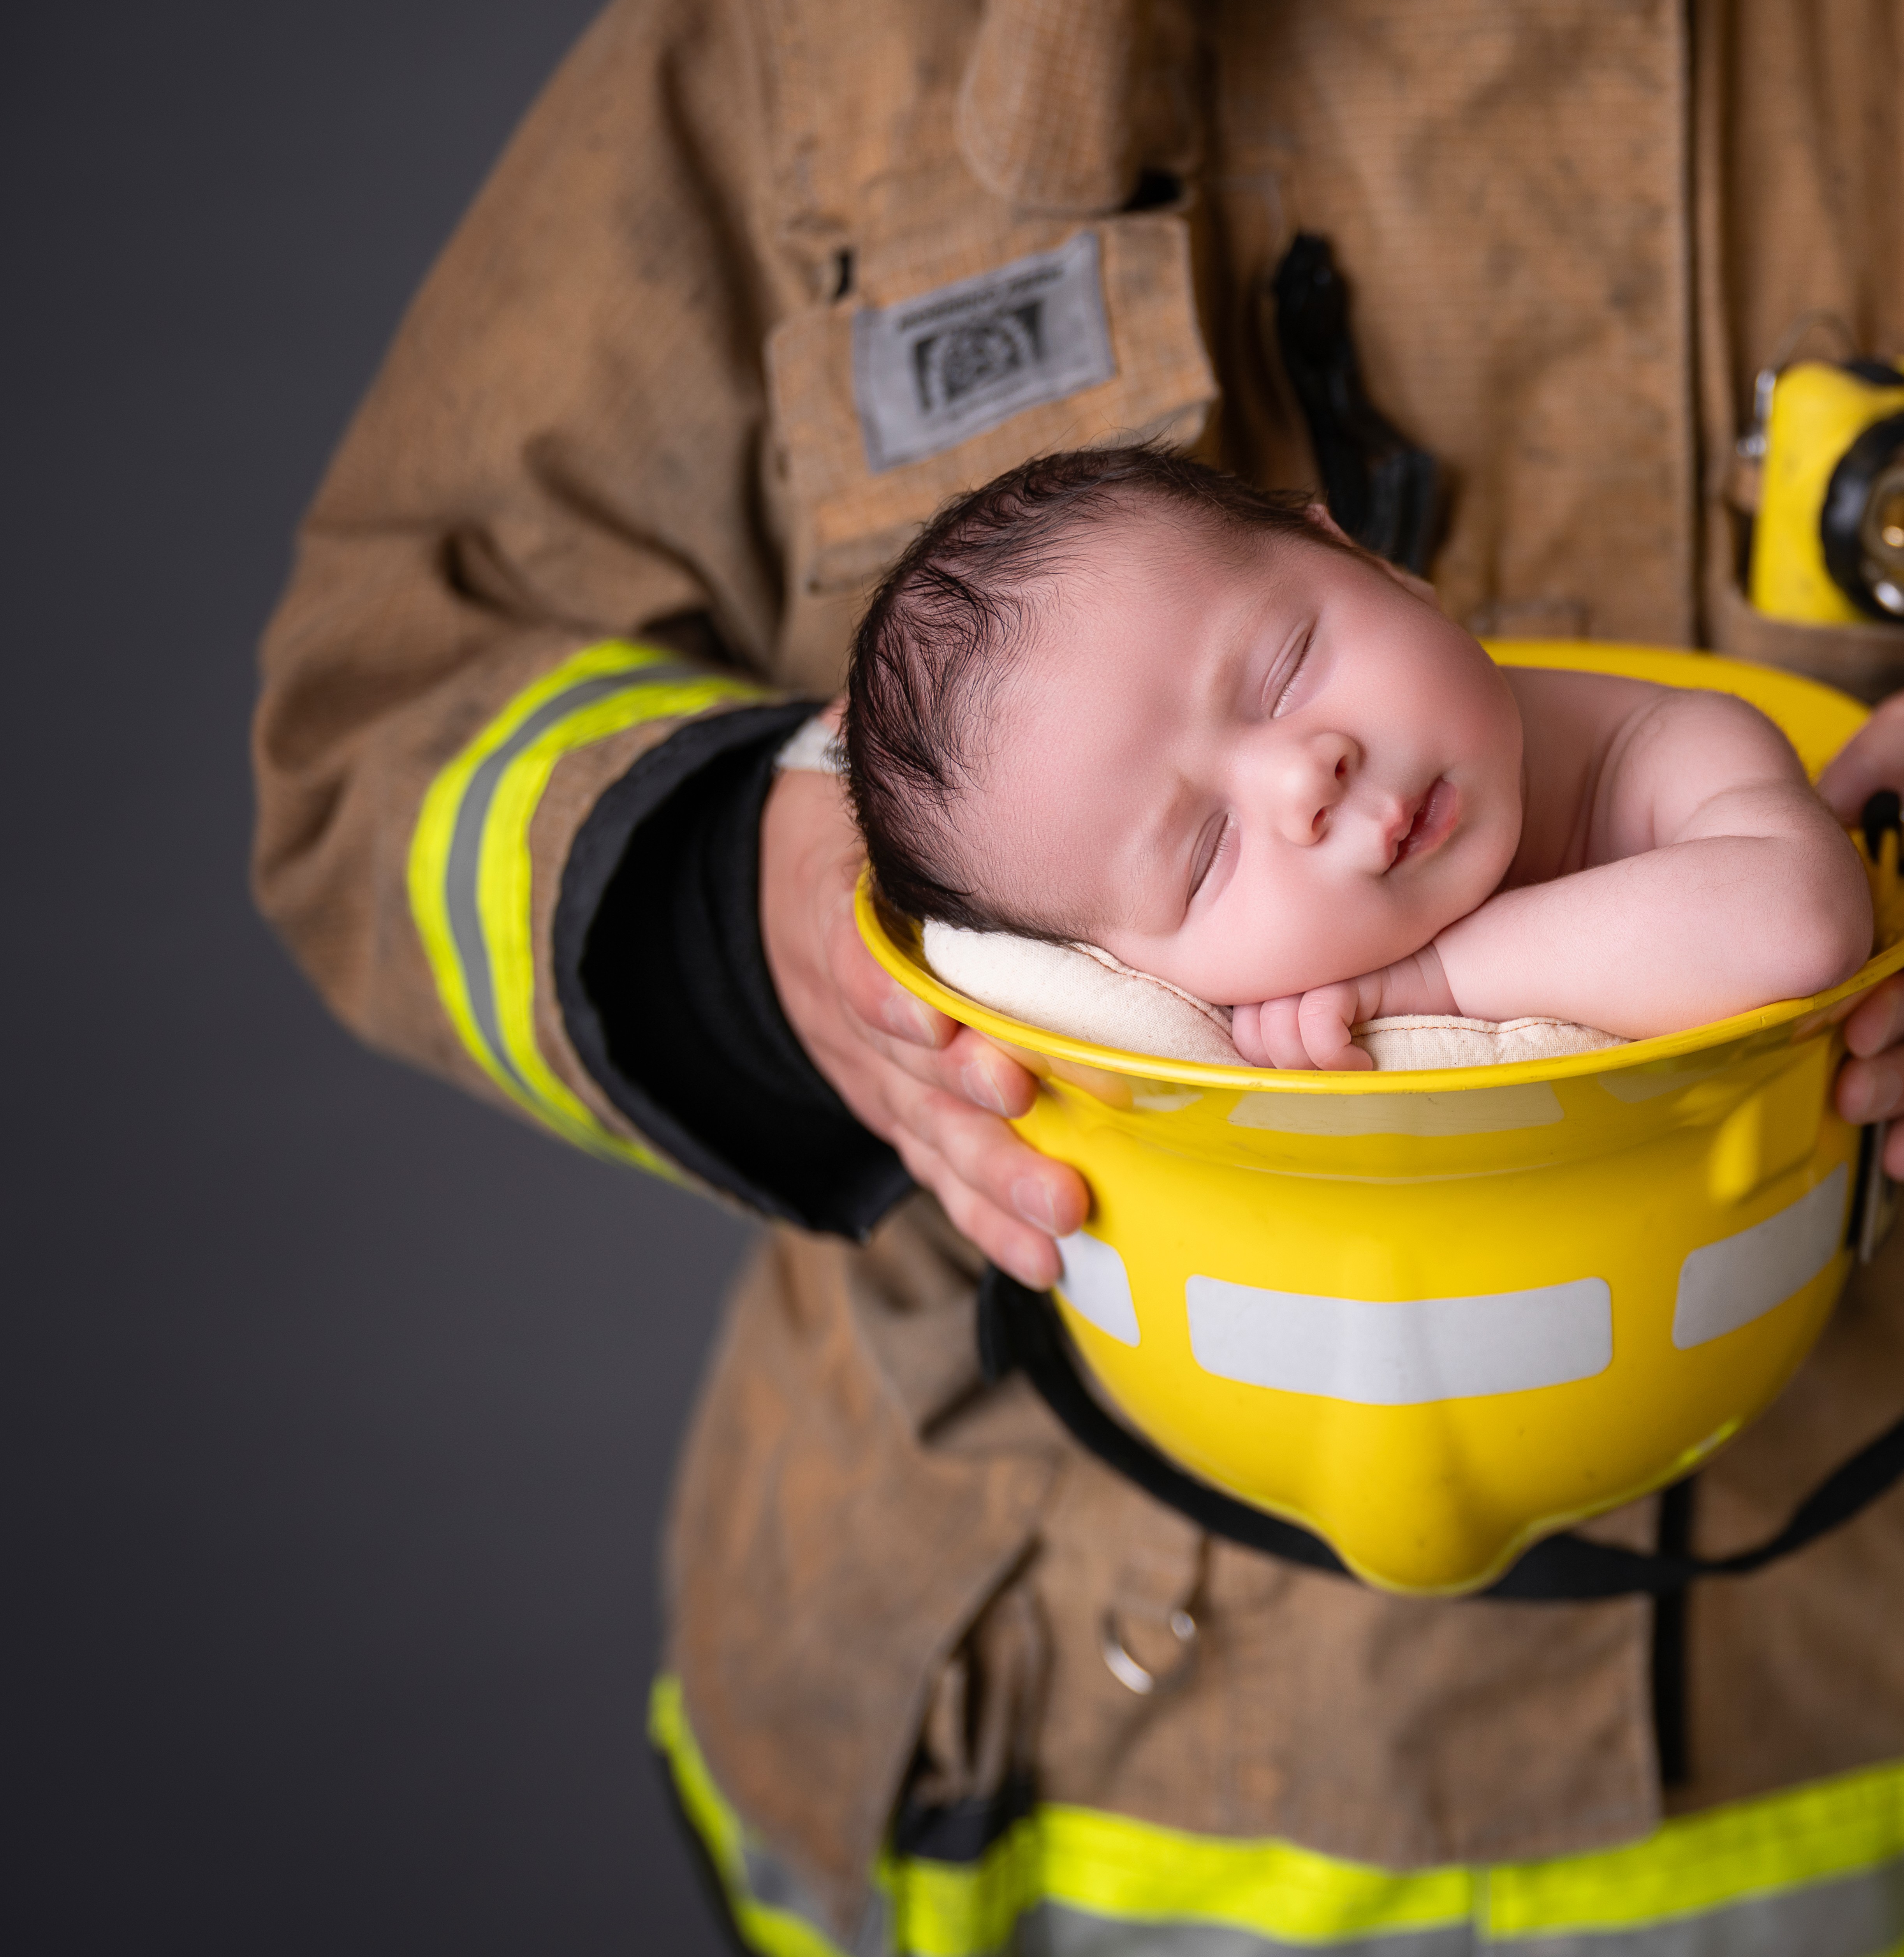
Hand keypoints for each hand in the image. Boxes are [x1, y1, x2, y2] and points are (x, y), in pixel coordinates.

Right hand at [760, 744, 1087, 1287]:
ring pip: (935, 1139)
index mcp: (844, 919)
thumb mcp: (853, 775)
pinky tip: (1042, 1262)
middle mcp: (862, 1014)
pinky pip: (943, 1176)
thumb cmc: (862, 822)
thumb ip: (893, 755)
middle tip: (1033, 1123)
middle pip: (912, 1074)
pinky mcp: (906, 1118)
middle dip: (973, 1110)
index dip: (900, 1008)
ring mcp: (883, 1079)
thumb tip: (940, 694)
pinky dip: (986, 1222)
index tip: (949, 1031)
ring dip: (995, 1183)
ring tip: (1063, 1222)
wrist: (788, 885)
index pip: (862, 971)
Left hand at [1227, 947, 1452, 1069]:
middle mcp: (1288, 967)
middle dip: (1290, 1072)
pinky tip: (1366, 1062)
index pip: (1241, 1032)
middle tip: (1331, 1076)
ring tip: (1350, 1069)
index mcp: (1278, 976)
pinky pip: (1317, 1026)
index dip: (1270, 1064)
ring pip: (1278, 1034)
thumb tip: (1263, 1083)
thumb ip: (1292, 1037)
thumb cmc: (1396, 1005)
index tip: (1312, 1073)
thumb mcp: (1335, 1028)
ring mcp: (1315, 965)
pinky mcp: (1347, 970)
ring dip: (1315, 1070)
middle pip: (1251, 1037)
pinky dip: (1339, 1059)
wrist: (1458, 966)